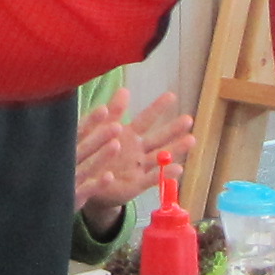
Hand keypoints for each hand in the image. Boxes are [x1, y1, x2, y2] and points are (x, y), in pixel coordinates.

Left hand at [73, 90, 191, 225]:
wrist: (82, 184)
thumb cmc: (92, 154)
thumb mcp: (98, 131)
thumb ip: (112, 113)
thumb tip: (124, 90)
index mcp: (128, 136)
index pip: (146, 119)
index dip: (158, 107)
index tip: (172, 95)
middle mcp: (137, 151)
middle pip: (159, 138)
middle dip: (174, 129)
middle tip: (188, 119)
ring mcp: (139, 167)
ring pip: (160, 157)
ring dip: (176, 149)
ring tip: (191, 140)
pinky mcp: (135, 184)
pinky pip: (151, 179)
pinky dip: (164, 174)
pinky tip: (178, 168)